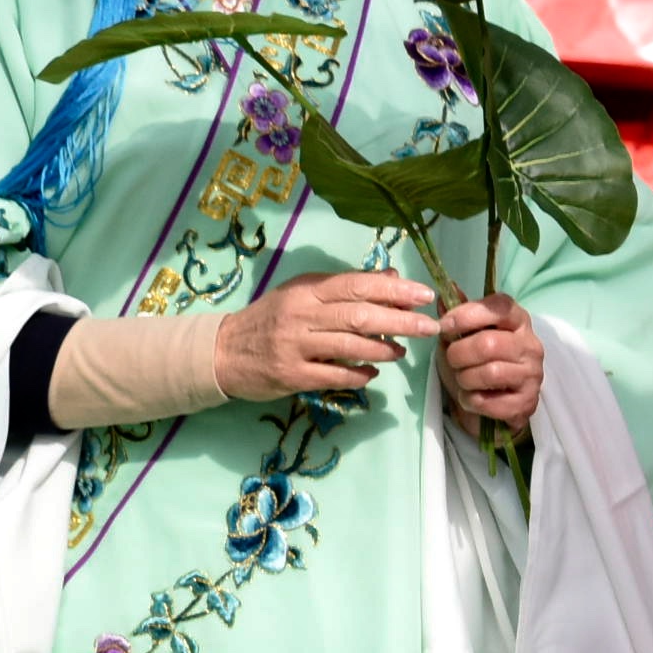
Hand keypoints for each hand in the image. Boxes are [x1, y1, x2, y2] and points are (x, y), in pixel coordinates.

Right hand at [212, 268, 440, 403]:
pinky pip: (334, 375)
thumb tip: (391, 277)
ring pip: (350, 346)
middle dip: (401, 321)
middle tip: (429, 327)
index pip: (356, 285)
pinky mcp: (291, 375)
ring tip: (401, 351)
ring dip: (383, 349)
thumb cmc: (268, 320)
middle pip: (360, 315)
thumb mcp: (301, 294)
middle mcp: (301, 316)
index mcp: (305, 292)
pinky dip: (359, 375)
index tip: (424, 295)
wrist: (222, 352)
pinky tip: (373, 374)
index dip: (394, 289)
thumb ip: (343, 287)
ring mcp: (295, 347)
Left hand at [436, 294, 546, 432]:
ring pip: (489, 373)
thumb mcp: (462, 336)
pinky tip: (472, 397)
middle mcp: (530, 344)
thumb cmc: (475, 363)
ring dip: (464, 379)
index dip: (467, 314)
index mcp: (517, 321)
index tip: (444, 325)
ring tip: (463, 380)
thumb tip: (446, 288)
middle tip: (453, 360)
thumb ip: (457, 314)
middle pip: (488, 343)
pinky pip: (490, 401)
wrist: (490, 404)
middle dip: (458, 354)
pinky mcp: (527, 401)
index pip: (500, 306)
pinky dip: (471, 401)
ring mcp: (533, 374)